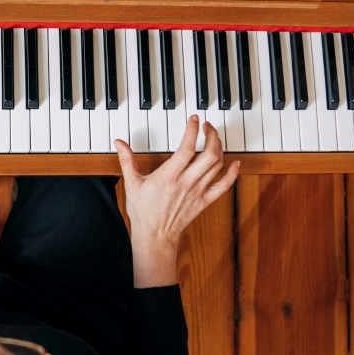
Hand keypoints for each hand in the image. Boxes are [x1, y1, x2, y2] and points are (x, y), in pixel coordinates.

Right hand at [115, 116, 239, 287]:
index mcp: (168, 176)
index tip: (194, 119)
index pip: (187, 147)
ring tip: (214, 138)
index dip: (193, 130)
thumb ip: (127, 160)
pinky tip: (234, 163)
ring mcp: (197, 191)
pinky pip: (224, 186)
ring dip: (219, 148)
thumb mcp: (132, 183)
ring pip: (217, 166)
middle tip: (207, 126)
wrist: (155, 235)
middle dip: (212, 135)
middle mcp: (186, 182)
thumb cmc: (143, 211)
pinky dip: (232, 173)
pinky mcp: (204, 201)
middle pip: (209, 154)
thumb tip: (119, 143)